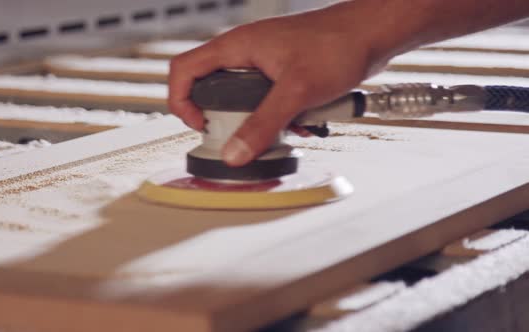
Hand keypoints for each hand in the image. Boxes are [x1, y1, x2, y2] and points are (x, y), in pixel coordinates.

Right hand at [169, 2, 389, 165]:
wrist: (371, 34)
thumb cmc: (337, 44)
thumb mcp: (295, 91)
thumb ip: (263, 124)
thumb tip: (235, 152)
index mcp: (236, 47)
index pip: (184, 70)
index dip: (181, 101)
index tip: (200, 125)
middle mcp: (245, 54)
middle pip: (211, 91)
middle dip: (228, 119)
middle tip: (244, 136)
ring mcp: (263, 64)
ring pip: (243, 101)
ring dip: (261, 121)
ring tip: (284, 128)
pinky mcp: (281, 74)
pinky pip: (268, 102)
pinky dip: (281, 116)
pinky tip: (303, 121)